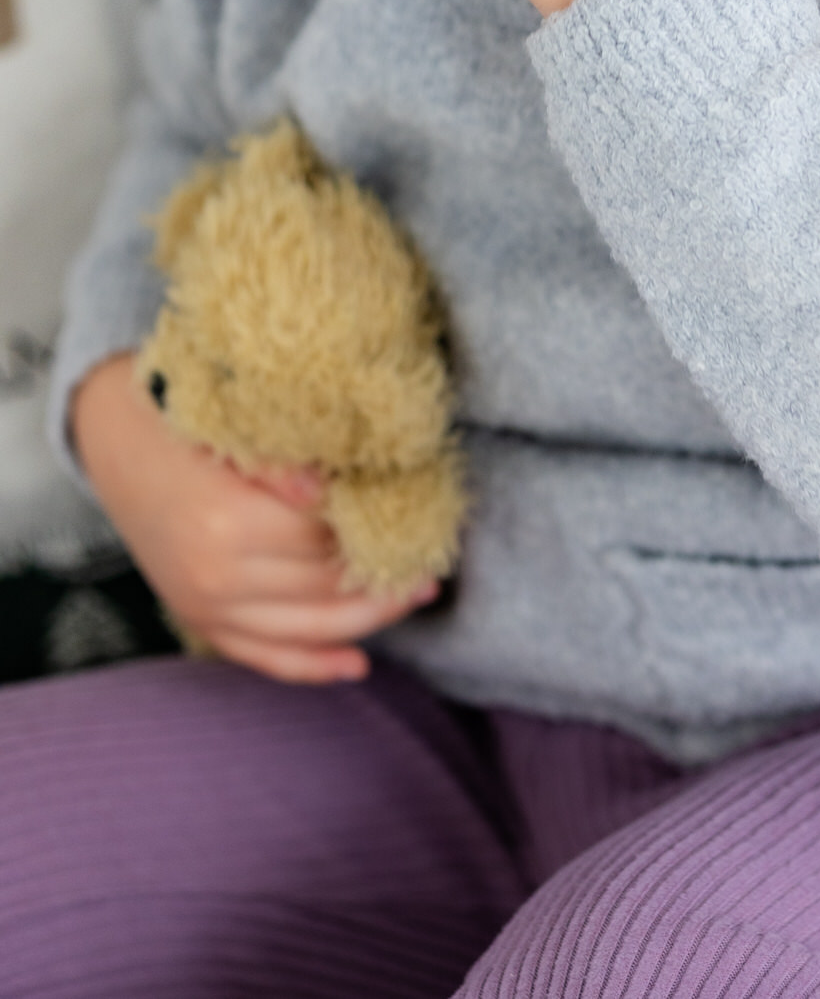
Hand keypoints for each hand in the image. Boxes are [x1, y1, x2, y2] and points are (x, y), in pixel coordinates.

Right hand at [72, 353, 434, 683]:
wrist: (116, 446)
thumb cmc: (184, 421)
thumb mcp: (232, 427)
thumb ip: (279, 463)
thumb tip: (325, 492)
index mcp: (228, 521)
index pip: (326, 539)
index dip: (377, 530)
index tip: (421, 518)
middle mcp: (216, 577)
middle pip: (324, 589)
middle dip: (385, 578)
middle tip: (434, 561)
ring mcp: (205, 608)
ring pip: (307, 630)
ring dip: (368, 620)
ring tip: (417, 595)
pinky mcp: (201, 622)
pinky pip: (264, 657)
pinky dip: (313, 666)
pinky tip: (357, 664)